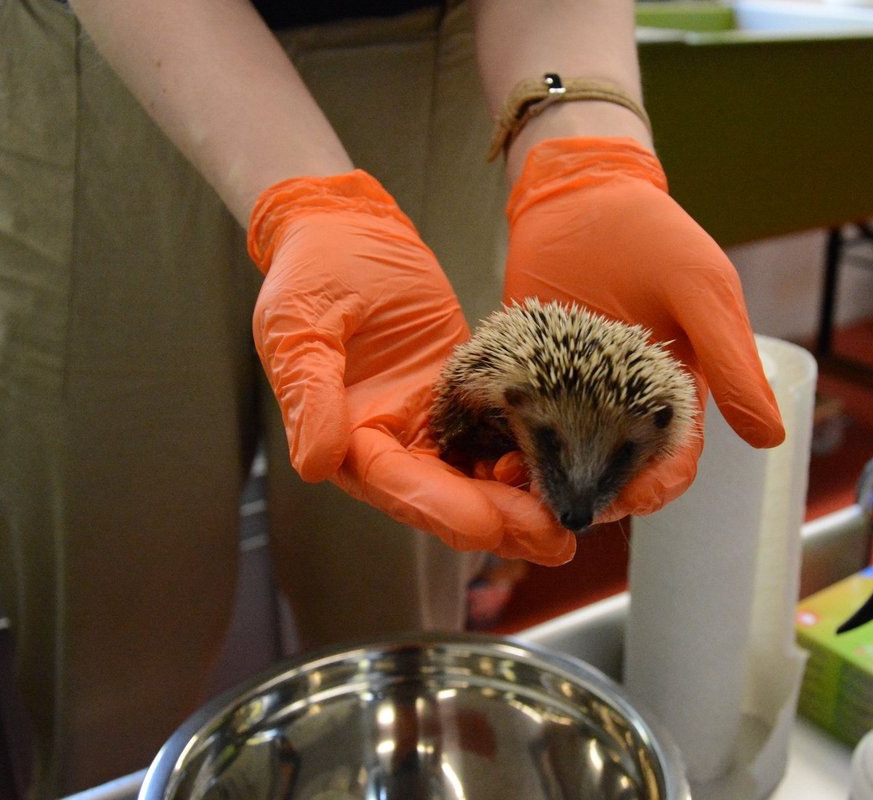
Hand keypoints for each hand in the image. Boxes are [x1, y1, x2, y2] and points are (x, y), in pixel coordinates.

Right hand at [249, 172, 575, 564]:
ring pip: (479, 476)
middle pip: (448, 497)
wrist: (347, 225)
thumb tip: (315, 464)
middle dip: (500, 521)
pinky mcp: (466, 397)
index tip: (488, 526)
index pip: (397, 485)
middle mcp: (392, 442)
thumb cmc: (313, 271)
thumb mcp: (300, 327)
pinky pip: (499, 435)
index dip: (443, 508)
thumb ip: (309, 394)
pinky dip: (530, 454)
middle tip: (555, 538)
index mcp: (347, 437)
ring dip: (522, 500)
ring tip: (572, 514)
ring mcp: (433, 422)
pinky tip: (567, 464)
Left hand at [503, 137, 784, 523]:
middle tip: (558, 498)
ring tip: (513, 476)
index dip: (656, 490)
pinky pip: (517, 424)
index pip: (672, 465)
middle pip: (609, 475)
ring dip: (541, 477)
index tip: (632, 499)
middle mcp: (619, 408)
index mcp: (672, 397)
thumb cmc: (653, 236)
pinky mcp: (525, 379)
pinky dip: (506, 444)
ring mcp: (568, 396)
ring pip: (560, 460)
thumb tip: (772, 439)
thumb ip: (731, 361)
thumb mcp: (701, 290)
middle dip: (588, 494)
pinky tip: (489, 450)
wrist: (579, 191)